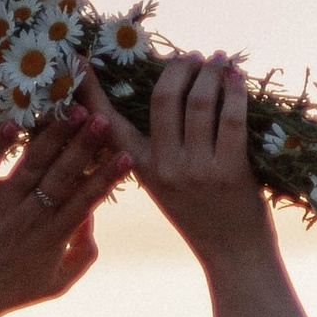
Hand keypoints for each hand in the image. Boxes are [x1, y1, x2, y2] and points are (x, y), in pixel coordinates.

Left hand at [0, 108, 125, 316]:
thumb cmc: (8, 293)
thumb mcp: (56, 284)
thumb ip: (83, 255)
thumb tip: (92, 219)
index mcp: (54, 235)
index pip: (88, 198)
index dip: (108, 176)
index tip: (126, 154)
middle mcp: (31, 215)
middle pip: (64, 172)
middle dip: (86, 145)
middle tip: (103, 119)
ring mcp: (1, 201)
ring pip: (33, 160)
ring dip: (55, 133)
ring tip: (73, 110)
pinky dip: (0, 141)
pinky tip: (15, 122)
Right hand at [78, 55, 272, 276]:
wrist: (234, 259)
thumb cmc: (203, 218)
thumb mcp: (166, 186)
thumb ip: (160, 151)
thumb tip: (169, 94)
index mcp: (142, 169)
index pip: (109, 124)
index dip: (93, 90)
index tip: (79, 59)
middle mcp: (165, 168)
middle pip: (163, 97)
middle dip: (179, 67)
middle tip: (193, 58)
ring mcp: (196, 170)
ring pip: (198, 101)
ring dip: (210, 73)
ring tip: (218, 62)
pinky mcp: (229, 172)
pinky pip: (231, 118)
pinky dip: (235, 91)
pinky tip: (237, 79)